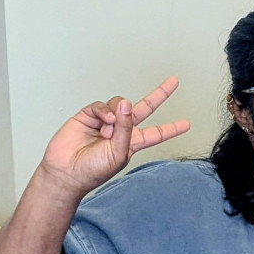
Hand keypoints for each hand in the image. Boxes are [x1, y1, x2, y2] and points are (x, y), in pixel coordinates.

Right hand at [39, 77, 190, 200]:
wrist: (66, 172)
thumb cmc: (93, 170)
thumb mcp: (119, 153)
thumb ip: (126, 128)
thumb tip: (127, 103)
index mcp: (133, 143)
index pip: (156, 133)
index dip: (171, 129)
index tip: (187, 124)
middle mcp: (122, 129)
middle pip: (145, 108)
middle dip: (159, 95)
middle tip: (173, 81)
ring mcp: (105, 121)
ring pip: (121, 104)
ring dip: (118, 114)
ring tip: (108, 130)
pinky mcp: (89, 115)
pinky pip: (102, 105)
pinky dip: (105, 110)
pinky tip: (104, 120)